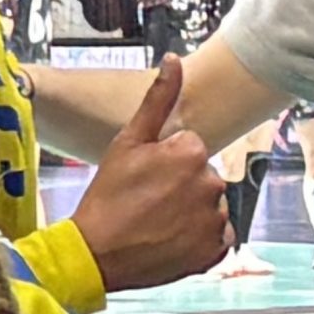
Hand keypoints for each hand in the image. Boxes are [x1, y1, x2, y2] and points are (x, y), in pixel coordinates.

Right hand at [68, 55, 230, 289]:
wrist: (96, 254)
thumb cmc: (108, 196)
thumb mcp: (127, 142)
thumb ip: (157, 99)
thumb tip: (174, 59)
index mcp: (192, 151)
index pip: (189, 150)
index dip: (163, 164)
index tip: (142, 181)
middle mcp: (212, 183)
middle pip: (201, 177)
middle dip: (180, 187)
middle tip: (146, 204)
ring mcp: (215, 219)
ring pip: (209, 207)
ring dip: (189, 213)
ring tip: (156, 225)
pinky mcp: (215, 250)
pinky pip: (216, 237)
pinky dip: (199, 240)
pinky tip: (171, 241)